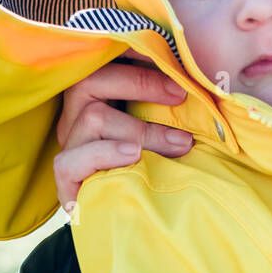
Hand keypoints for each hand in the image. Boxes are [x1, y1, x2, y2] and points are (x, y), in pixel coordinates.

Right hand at [53, 53, 193, 209]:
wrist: (124, 217)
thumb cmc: (151, 165)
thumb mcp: (161, 129)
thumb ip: (170, 106)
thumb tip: (206, 85)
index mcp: (95, 96)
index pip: (104, 62)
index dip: (134, 55)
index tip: (174, 60)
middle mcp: (76, 116)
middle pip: (92, 81)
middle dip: (141, 84)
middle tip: (182, 96)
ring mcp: (70, 146)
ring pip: (92, 119)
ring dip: (141, 130)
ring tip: (179, 144)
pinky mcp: (65, 179)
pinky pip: (71, 161)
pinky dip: (105, 155)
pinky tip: (134, 157)